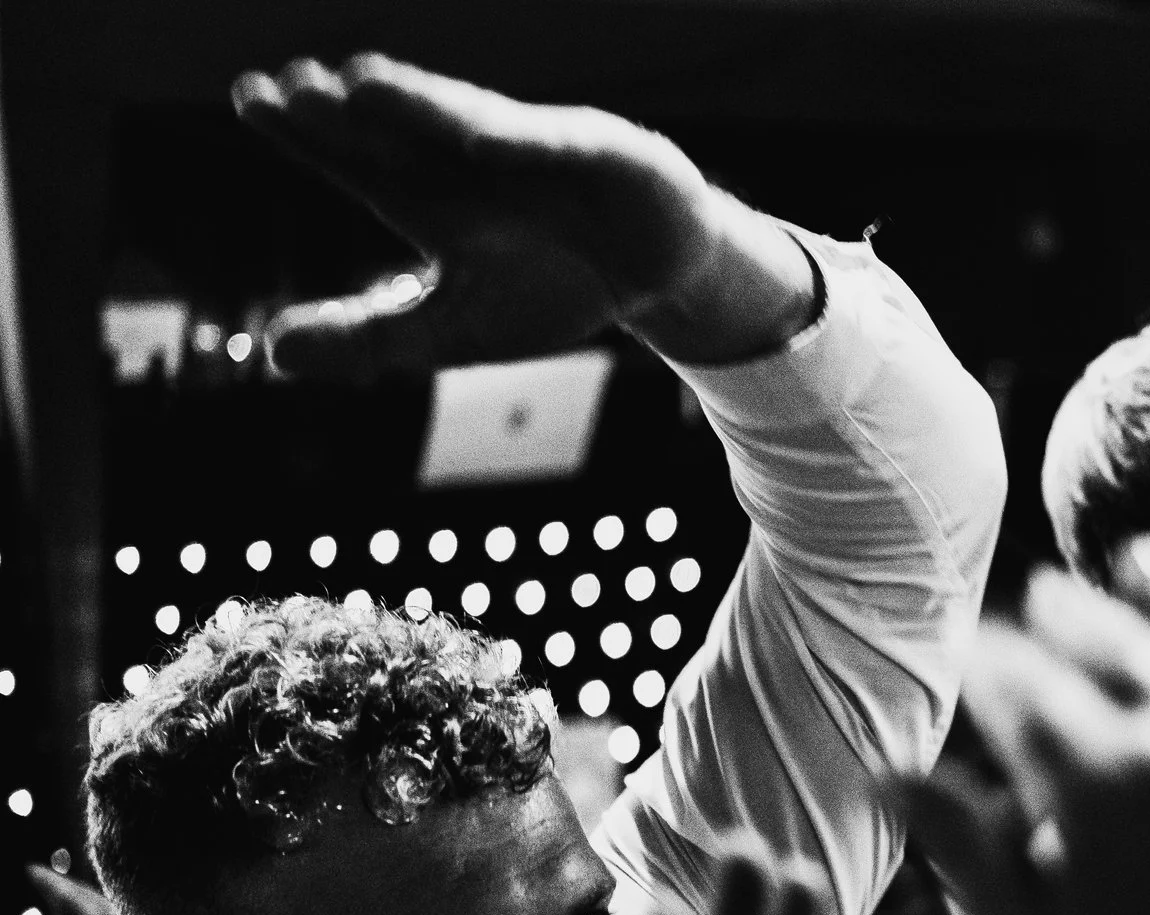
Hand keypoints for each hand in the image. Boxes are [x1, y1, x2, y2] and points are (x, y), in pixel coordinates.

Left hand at [232, 56, 817, 375]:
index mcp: (429, 198)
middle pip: (398, 128)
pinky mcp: (599, 154)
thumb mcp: (453, 331)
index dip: (305, 130)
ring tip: (361, 86)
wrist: (656, 274)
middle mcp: (471, 161)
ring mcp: (533, 152)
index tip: (251, 98)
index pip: (354, 156)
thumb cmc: (550, 289)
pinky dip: (519, 144)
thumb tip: (272, 351)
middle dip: (347, 106)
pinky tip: (478, 142)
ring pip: (465, 123)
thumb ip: (368, 336)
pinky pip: (554, 148)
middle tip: (291, 85)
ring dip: (417, 105)